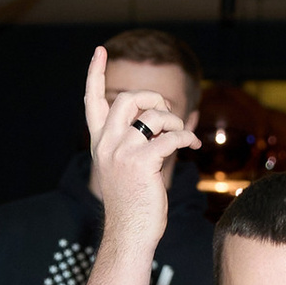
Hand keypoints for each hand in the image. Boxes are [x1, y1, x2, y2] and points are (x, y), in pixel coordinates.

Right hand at [83, 44, 198, 238]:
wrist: (130, 233)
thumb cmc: (133, 203)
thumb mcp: (123, 168)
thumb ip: (131, 142)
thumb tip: (157, 118)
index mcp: (99, 143)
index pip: (92, 101)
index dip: (95, 74)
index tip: (99, 52)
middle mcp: (106, 144)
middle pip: (129, 98)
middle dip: (154, 99)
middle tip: (168, 115)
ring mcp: (121, 152)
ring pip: (153, 116)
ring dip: (174, 122)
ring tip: (181, 136)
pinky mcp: (141, 162)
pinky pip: (170, 136)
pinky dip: (186, 137)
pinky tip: (192, 145)